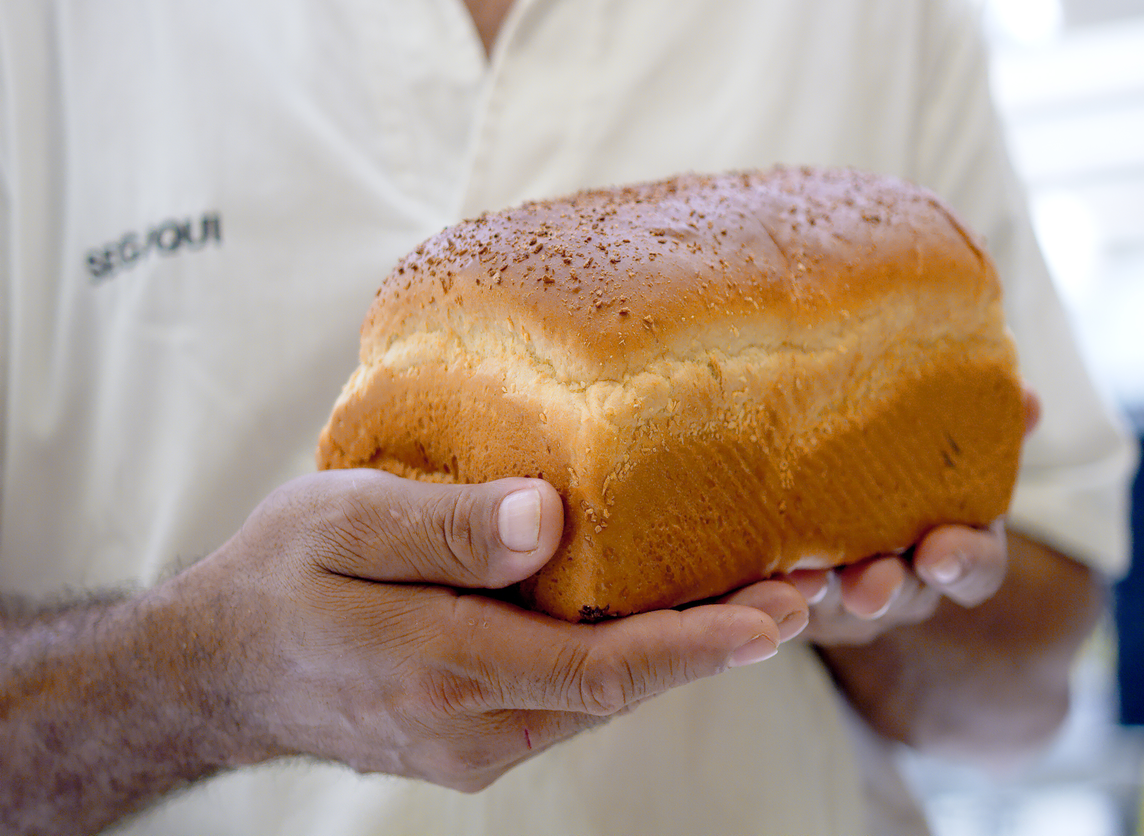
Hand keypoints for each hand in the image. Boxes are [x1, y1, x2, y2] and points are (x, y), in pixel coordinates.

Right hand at [168, 469, 802, 792]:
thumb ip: (440, 526)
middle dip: (721, 643)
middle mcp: (476, 727)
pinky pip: (575, 697)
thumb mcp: (339, 524)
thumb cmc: (277, 580)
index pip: (600, 669)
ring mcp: (479, 742)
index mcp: (446, 669)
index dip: (694, 645)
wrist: (218, 670)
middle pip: (624, 688)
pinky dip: (635, 658)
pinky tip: (672, 614)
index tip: (773, 619)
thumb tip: (546, 518)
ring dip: (688, 651)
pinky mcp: (478, 735)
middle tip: (808, 589)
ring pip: (605, 696)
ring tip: (768, 594)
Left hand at [786, 384, 1039, 646]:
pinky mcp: (783, 590)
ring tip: (801, 581)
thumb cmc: (901, 450)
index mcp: (952, 545)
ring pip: (831, 604)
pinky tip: (746, 569)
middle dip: (883, 589)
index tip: (940, 554)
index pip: (972, 568)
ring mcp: (841, 594)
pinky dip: (762, 585)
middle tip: (865, 590)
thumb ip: (985, 423)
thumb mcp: (947, 436)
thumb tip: (1030, 398)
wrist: (827, 465)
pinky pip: (771, 597)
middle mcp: (901, 579)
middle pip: (899, 595)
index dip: (962, 563)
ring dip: (818, 593)